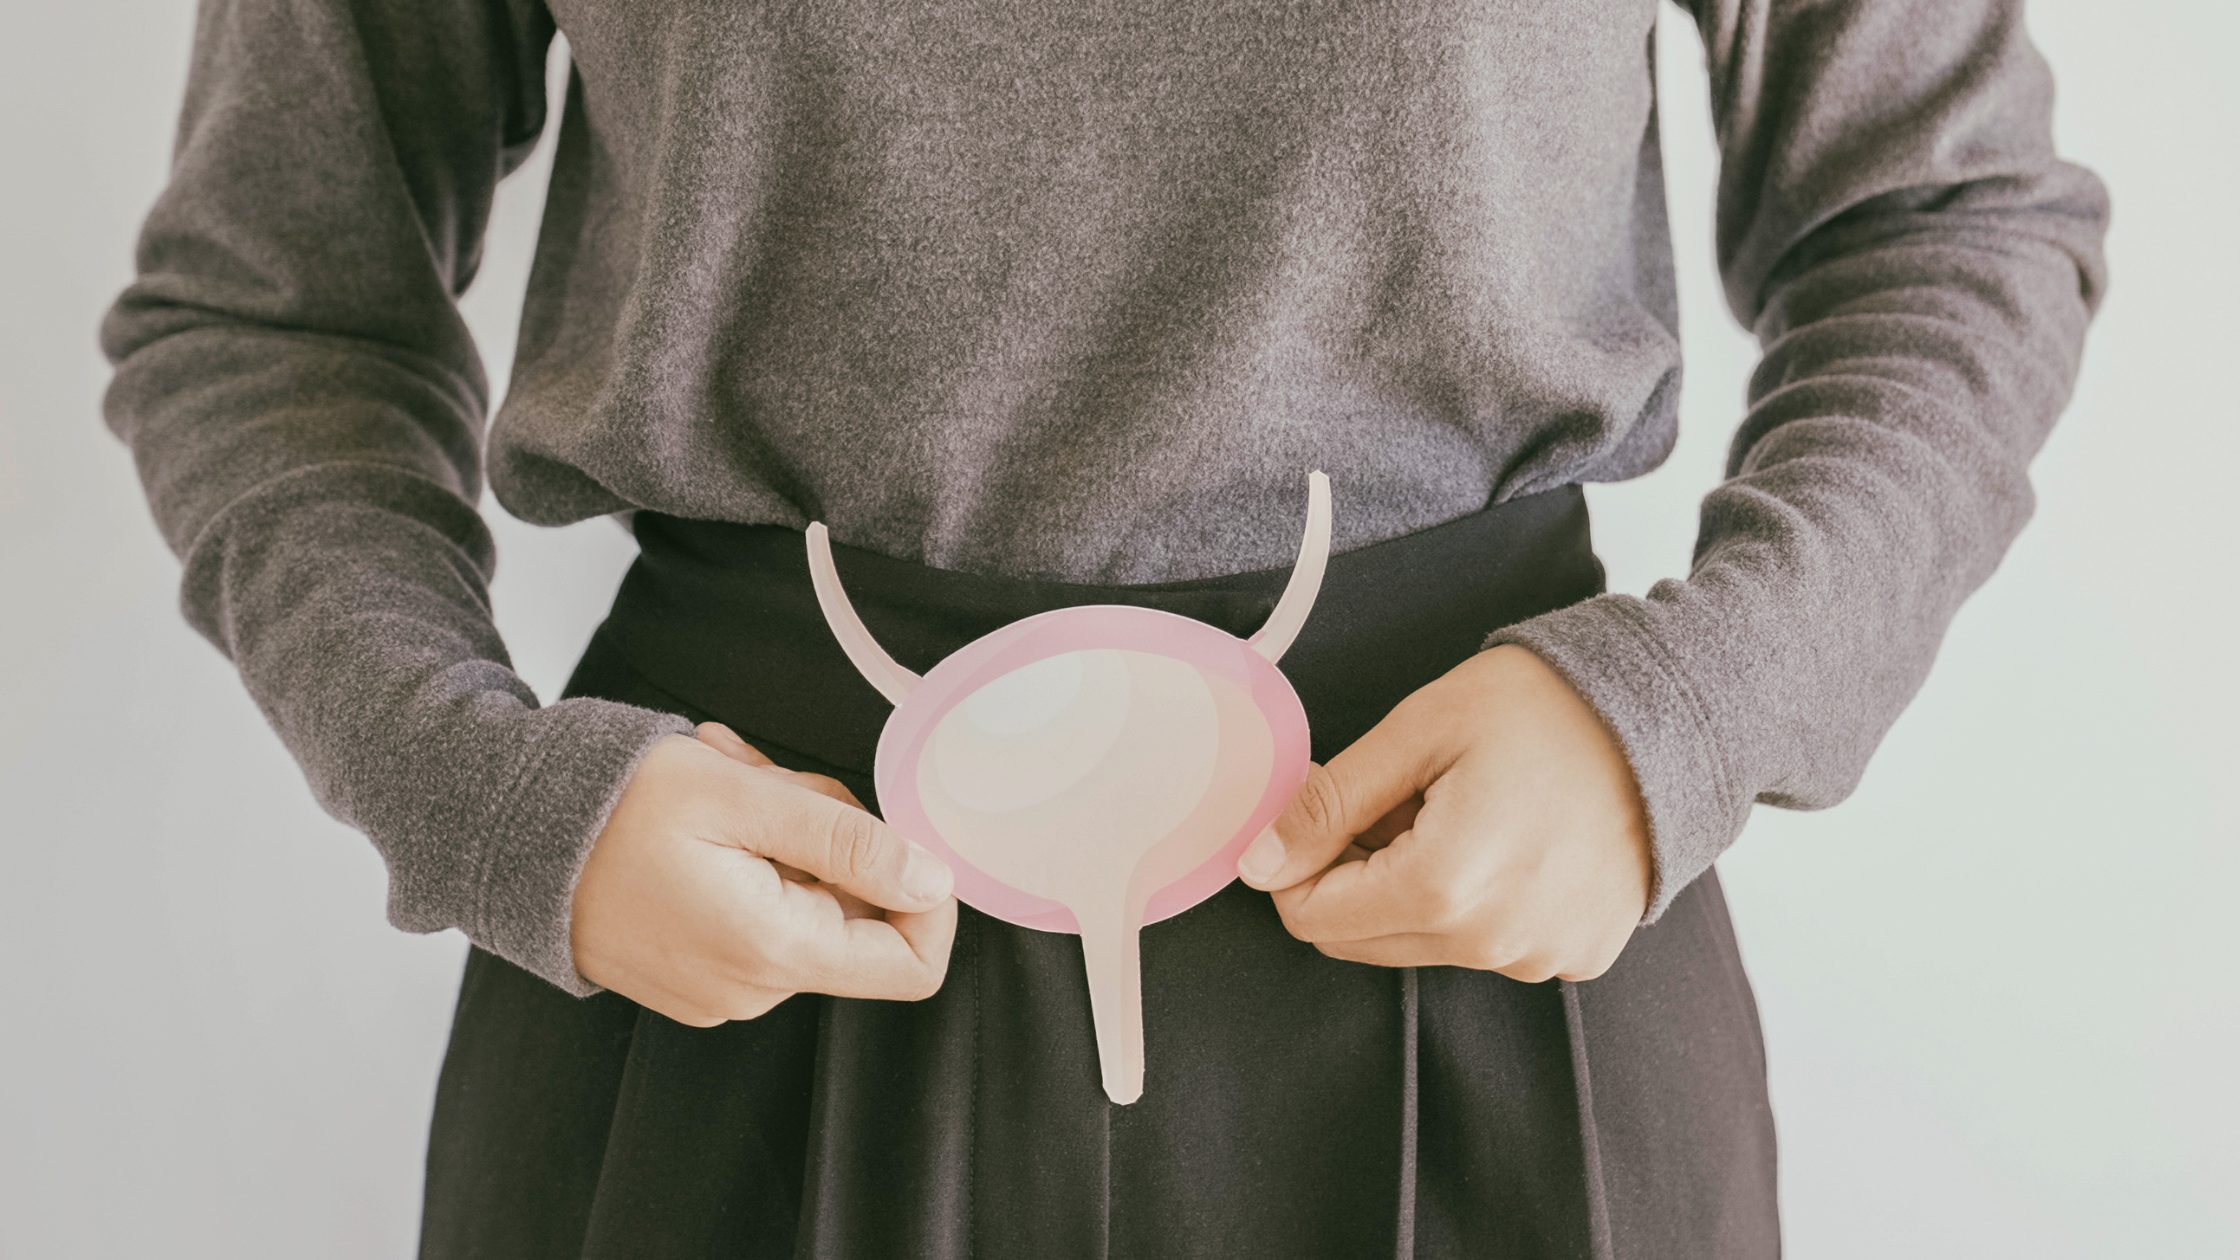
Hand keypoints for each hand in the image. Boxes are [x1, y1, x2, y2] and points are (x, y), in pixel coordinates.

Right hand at [570, 722, 956, 1024]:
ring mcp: (721, 990)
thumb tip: (934, 880)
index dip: (928, 898)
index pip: (912, 965)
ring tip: (725, 783)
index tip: (893, 831)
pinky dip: (751, 859)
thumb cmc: (611, 807)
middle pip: (857, 917)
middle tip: (767, 777)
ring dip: (785, 835)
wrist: (502, 833)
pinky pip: (762, 915)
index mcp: (773, 952)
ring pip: (809, 904)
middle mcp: (752, 990)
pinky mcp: (696, 976)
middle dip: (829, 836)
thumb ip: (848, 840)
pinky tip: (705, 817)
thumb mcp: (744, 798)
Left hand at [1235, 645, 1651, 982]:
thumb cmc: (1547, 708)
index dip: (1298, 862)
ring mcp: (1542, 957)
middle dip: (1357, 874)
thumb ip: (1330, 802)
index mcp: (1445, 888)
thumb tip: (1258, 862)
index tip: (1324, 810)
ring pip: (1423, 943)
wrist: (1673, 716)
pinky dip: (1478, 901)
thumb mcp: (1418, 731)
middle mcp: (1494, 943)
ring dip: (1417, 886)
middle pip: (1361, 940)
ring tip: (1463, 810)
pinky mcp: (1577, 955)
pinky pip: (1490, 945)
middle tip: (1400, 799)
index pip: (1312, 919)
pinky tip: (1509, 837)